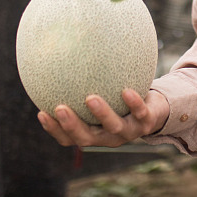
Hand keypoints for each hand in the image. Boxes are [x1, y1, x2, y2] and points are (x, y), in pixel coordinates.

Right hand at [37, 88, 169, 147]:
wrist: (155, 110)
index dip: (54, 129)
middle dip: (71, 126)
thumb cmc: (119, 99)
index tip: (41, 112)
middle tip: (59, 108)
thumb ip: (81, 84)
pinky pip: (139, 112)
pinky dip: (133, 103)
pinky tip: (126, 90)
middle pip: (86, 138)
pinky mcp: (146, 122)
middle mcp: (108, 137)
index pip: (69, 138)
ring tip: (90, 98)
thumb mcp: (101, 92)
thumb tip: (56, 58)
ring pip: (114, 126)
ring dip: (101, 114)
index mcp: (93, 133)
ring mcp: (128, 131)